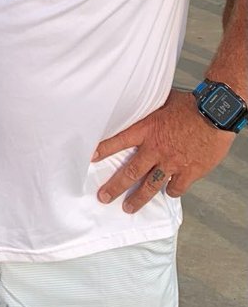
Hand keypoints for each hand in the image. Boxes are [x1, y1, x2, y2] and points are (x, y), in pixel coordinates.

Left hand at [93, 88, 234, 212]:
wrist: (215, 113)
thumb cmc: (191, 104)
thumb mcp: (164, 100)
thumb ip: (150, 108)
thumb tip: (138, 99)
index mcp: (148, 129)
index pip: (119, 140)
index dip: (103, 150)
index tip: (90, 158)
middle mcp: (156, 148)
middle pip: (131, 171)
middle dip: (115, 186)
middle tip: (104, 197)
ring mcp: (172, 162)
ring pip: (150, 185)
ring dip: (138, 198)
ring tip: (128, 208)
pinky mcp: (189, 171)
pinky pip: (176, 188)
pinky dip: (171, 191)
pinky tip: (167, 193)